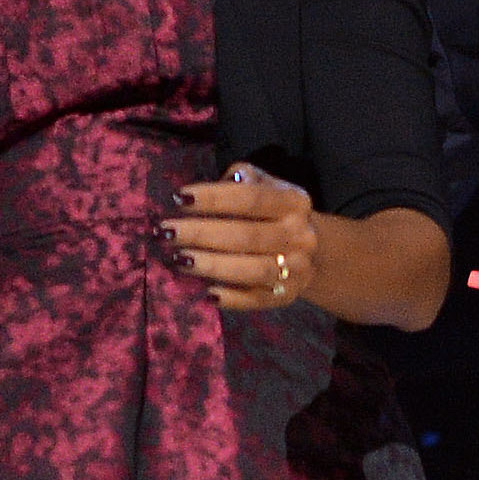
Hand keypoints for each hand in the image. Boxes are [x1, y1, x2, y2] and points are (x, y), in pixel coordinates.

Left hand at [161, 164, 320, 313]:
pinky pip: (258, 300)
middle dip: (203, 233)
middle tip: (166, 232)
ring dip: (213, 265)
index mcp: (295, 202)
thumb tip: (222, 181)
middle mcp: (301, 236)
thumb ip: (244, 179)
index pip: (252, 198)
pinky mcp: (288, 295)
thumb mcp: (266, 186)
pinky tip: (207, 293)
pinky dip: (232, 298)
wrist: (311, 251)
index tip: (179, 197)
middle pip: (249, 236)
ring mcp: (298, 269)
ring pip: (254, 270)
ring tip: (179, 259)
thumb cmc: (272, 213)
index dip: (214, 198)